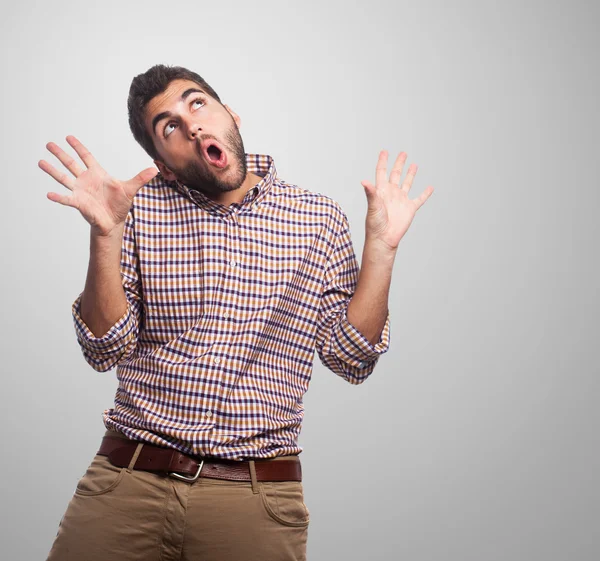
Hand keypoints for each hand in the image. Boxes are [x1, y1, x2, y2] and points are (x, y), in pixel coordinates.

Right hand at [39, 135, 157, 236]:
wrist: (113, 222)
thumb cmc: (119, 205)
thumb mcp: (130, 189)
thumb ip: (140, 178)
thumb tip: (155, 169)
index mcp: (97, 174)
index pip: (86, 157)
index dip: (78, 147)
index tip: (68, 137)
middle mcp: (86, 180)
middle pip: (71, 164)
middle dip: (60, 154)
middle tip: (49, 144)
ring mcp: (80, 191)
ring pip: (64, 178)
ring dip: (53, 171)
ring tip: (40, 162)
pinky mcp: (79, 203)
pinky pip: (67, 199)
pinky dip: (58, 197)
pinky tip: (49, 194)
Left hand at [361, 150, 433, 251]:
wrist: (384, 238)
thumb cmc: (375, 224)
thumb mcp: (372, 206)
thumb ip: (371, 193)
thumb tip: (364, 181)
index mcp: (381, 190)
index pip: (382, 172)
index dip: (383, 161)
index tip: (384, 151)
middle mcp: (391, 193)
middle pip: (395, 174)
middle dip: (399, 163)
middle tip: (402, 153)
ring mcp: (401, 200)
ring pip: (407, 183)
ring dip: (410, 174)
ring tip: (414, 165)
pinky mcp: (410, 208)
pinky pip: (419, 199)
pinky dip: (425, 193)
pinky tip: (430, 187)